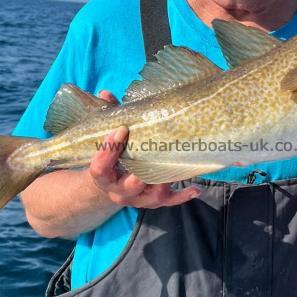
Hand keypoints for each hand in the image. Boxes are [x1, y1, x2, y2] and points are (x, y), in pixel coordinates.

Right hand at [88, 90, 200, 208]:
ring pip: (152, 197)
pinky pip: (168, 202)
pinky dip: (182, 196)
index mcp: (102, 175)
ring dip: (165, 183)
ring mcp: (137, 199)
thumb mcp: (103, 138)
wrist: (111, 182)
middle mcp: (118, 191)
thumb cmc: (110, 155)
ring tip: (177, 169)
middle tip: (151, 154)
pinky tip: (196, 188)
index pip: (100, 167)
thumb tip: (106, 94)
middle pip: (129, 187)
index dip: (109, 149)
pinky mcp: (152, 201)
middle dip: (140, 173)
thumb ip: (107, 116)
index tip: (121, 129)